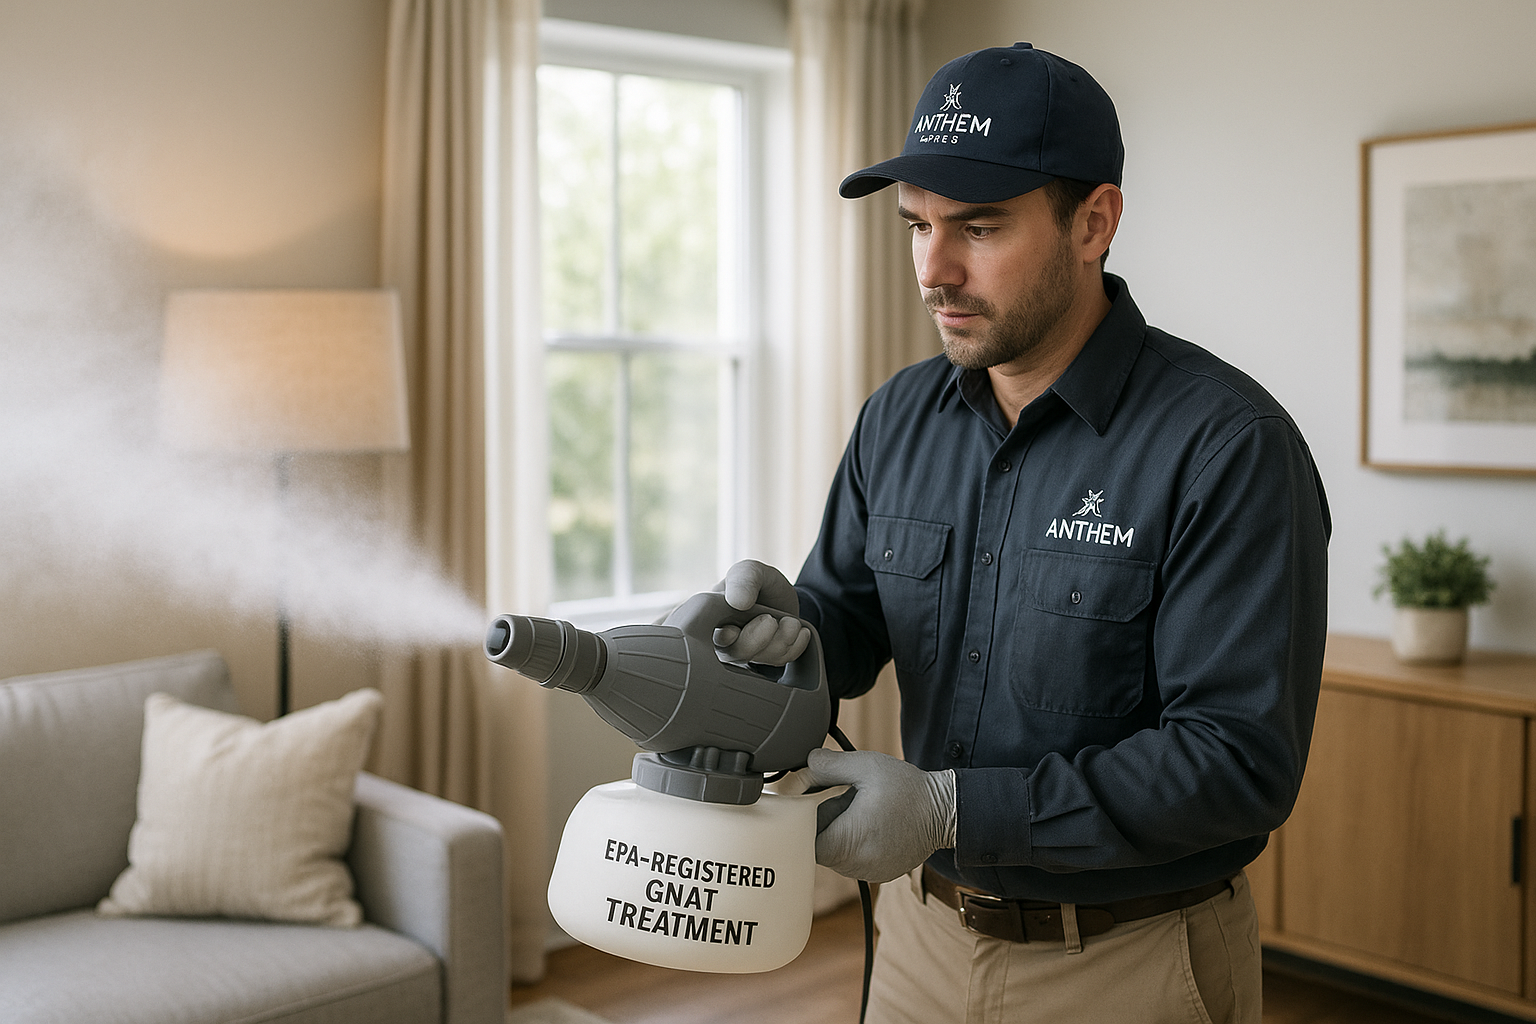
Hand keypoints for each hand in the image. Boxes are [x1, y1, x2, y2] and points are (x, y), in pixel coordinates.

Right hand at [710, 559, 809, 665]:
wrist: (781, 595)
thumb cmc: (757, 584)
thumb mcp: (751, 571)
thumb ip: (743, 579)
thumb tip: (737, 601)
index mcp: (709, 616)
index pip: (706, 637)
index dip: (722, 638)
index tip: (732, 630)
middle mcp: (722, 640)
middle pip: (734, 653)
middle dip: (757, 637)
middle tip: (770, 619)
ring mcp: (744, 652)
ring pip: (760, 657)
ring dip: (782, 637)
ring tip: (789, 620)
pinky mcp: (764, 660)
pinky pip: (780, 660)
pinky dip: (795, 644)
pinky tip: (796, 630)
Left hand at [788, 748, 955, 882]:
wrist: (946, 811)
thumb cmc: (908, 790)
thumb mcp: (865, 766)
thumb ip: (828, 765)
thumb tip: (804, 766)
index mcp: (847, 843)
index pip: (803, 841)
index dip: (803, 819)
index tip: (812, 800)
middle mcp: (855, 865)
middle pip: (818, 846)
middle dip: (824, 821)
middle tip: (845, 799)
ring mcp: (868, 873)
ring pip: (836, 853)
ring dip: (840, 831)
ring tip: (862, 810)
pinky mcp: (878, 873)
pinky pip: (853, 859)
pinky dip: (855, 842)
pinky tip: (872, 824)